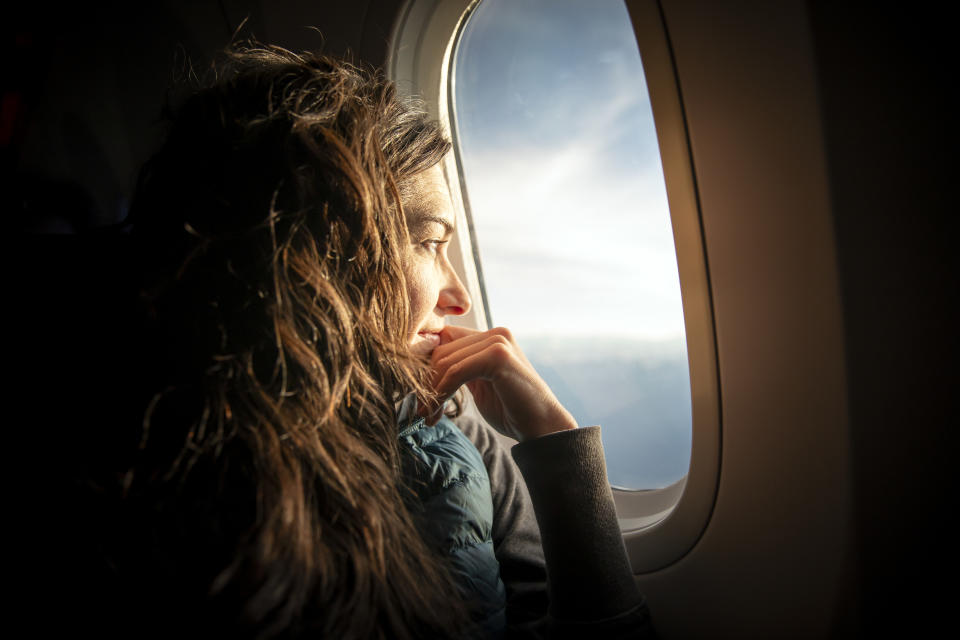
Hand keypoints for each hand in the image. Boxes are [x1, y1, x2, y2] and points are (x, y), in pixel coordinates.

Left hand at [424, 325, 577, 440]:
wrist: (542, 428)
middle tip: (422, 411)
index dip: (427, 366)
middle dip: (426, 382)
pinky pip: (455, 372)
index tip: (421, 395)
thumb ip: (460, 369)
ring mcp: (498, 341)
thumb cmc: (511, 410)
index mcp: (491, 337)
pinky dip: (440, 394)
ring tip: (429, 416)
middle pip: (441, 349)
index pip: (444, 339)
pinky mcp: (497, 356)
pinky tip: (436, 413)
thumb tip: (424, 368)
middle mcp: (495, 333)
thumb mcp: (479, 384)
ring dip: (431, 392)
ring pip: (445, 361)